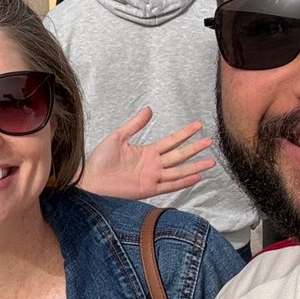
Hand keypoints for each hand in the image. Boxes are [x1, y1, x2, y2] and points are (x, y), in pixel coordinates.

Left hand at [80, 107, 215, 199]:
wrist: (89, 180)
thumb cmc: (99, 160)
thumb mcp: (118, 137)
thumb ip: (135, 125)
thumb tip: (149, 109)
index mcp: (146, 152)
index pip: (171, 141)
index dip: (185, 134)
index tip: (198, 126)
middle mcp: (152, 165)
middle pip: (179, 155)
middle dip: (195, 148)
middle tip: (210, 141)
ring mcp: (152, 177)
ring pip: (178, 171)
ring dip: (194, 166)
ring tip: (211, 162)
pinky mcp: (148, 189)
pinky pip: (169, 185)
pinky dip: (183, 182)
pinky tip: (195, 177)